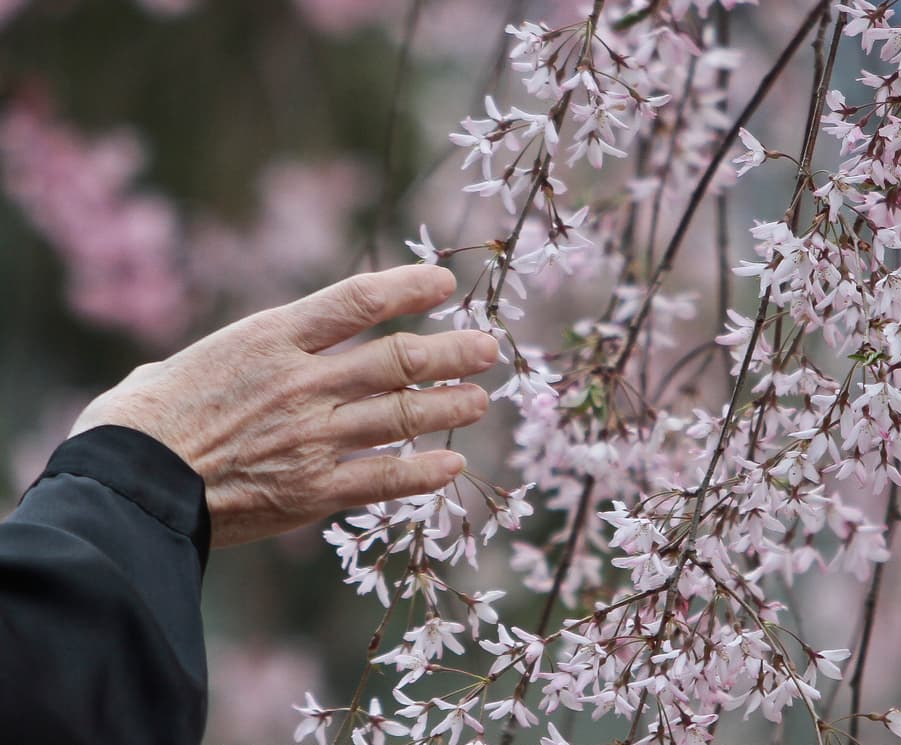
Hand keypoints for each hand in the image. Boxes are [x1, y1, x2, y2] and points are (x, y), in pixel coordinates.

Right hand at [70, 265, 497, 546]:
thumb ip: (239, 358)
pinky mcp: (313, 490)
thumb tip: (241, 361)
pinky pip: (386, 479)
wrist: (126, 489)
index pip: (359, 299)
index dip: (410, 286)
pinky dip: (425, 472)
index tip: (444, 283)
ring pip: (404, 414)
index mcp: (271, 339)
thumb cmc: (140, 422)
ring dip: (452, 406)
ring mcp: (313, 438)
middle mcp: (303, 383)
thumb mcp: (187, 362)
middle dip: (453, 352)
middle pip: (400, 358)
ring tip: (481, 400)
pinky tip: (453, 465)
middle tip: (488, 348)